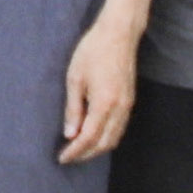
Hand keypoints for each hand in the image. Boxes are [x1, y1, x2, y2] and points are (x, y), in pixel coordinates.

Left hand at [59, 15, 141, 165]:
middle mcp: (120, 108)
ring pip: (114, 138)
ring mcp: (128, 105)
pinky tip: (94, 136)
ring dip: (97, 148)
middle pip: (104, 144)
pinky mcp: (130, 100)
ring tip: (79, 150)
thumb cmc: (93, 51)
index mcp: (104, 103)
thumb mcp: (75, 78)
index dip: (75, 151)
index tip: (61, 158)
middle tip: (68, 157)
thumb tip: (70, 134)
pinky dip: (107, 138)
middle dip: (86, 154)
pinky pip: (120, 128)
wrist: (119, 34)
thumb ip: (73, 109)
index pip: (88, 138)